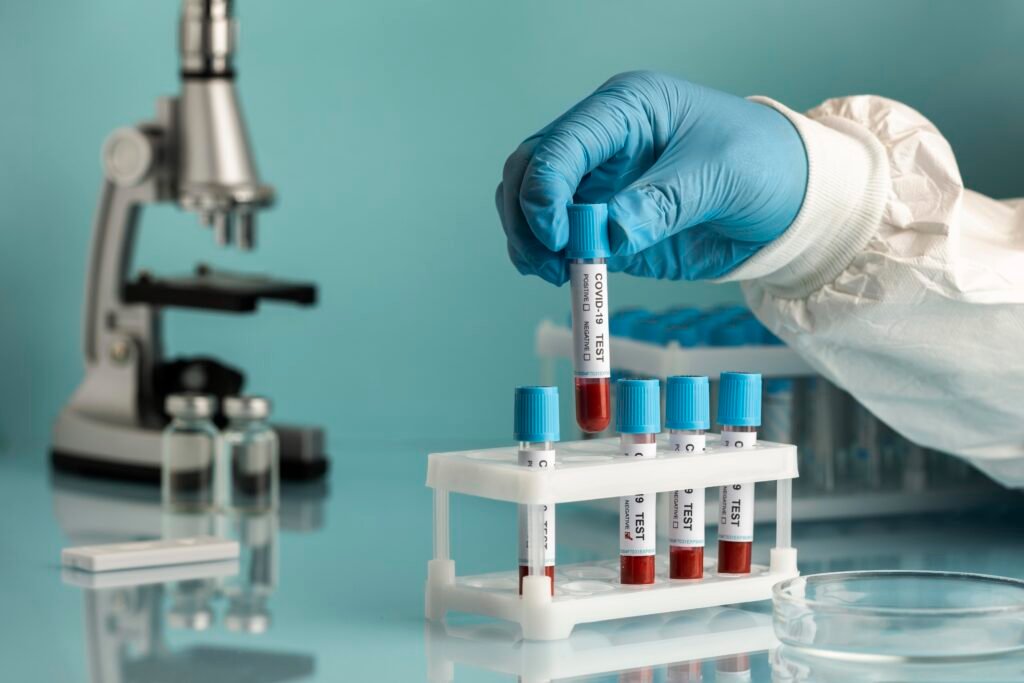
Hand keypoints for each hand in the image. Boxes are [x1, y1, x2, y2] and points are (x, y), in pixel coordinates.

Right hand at [496, 71, 807, 283]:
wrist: (791, 199)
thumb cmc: (762, 164)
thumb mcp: (719, 176)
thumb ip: (661, 204)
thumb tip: (607, 236)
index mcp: (625, 110)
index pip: (562, 143)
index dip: (546, 188)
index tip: (557, 235)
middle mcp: (601, 142)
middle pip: (530, 169)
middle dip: (527, 215)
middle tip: (550, 260)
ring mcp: (597, 182)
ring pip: (530, 203)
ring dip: (529, 240)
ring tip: (556, 273)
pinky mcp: (602, 223)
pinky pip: (555, 238)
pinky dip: (548, 258)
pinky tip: (564, 276)